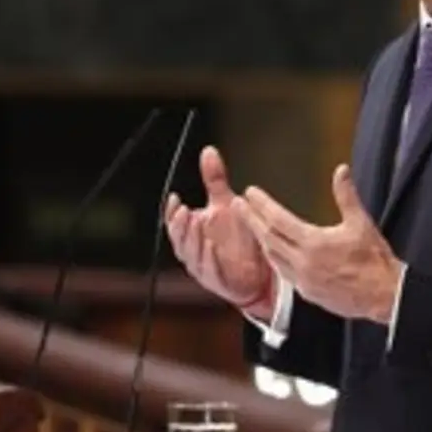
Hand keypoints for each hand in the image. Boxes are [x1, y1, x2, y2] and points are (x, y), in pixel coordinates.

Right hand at [165, 146, 273, 313]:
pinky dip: (209, 260)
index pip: (175, 222)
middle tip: (184, 210)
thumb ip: (215, 179)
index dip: (171, 212)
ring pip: (192, 255)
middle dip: (179, 225)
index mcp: (192, 232)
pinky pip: (210, 271)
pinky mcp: (218, 281)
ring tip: (195, 223)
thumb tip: (208, 150)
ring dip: (192, 240)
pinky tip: (212, 247)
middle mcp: (194, 250)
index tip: (175, 198)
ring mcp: (204, 267)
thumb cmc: (238, 237)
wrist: (260, 269)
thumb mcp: (226, 203)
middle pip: (179, 239)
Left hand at [238, 163, 402, 323]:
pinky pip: (284, 273)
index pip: (278, 219)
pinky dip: (275, 259)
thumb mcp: (361, 223)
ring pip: (273, 257)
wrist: (385, 296)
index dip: (262, 205)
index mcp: (314, 243)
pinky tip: (275, 253)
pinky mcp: (308, 294)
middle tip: (239, 205)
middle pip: (268, 237)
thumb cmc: (375, 260)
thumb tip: (341, 170)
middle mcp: (303, 262)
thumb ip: (346, 195)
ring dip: (262, 240)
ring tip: (253, 226)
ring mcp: (303, 281)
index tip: (250, 192)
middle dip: (252, 219)